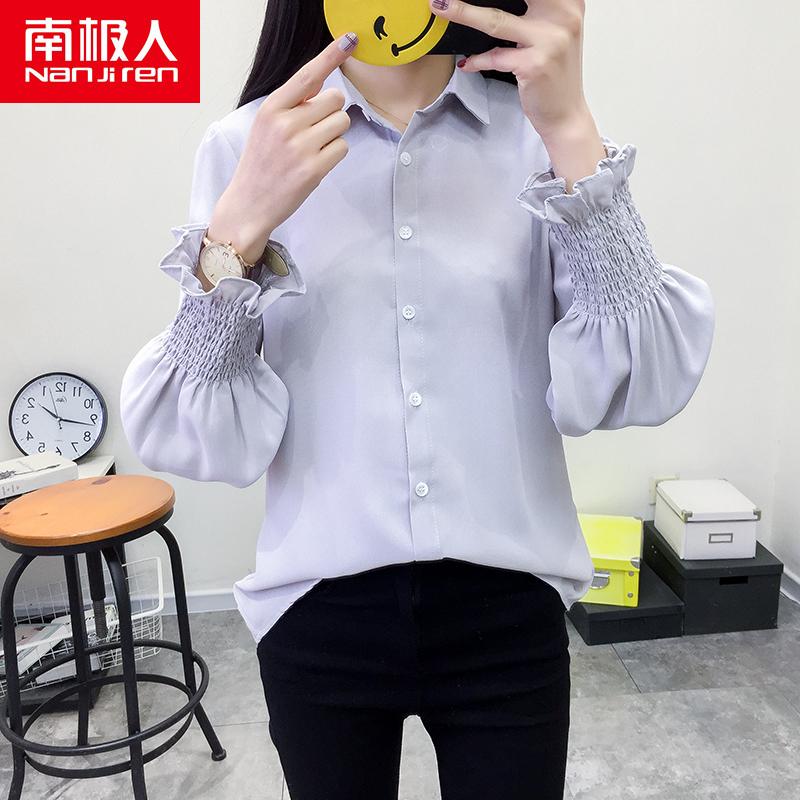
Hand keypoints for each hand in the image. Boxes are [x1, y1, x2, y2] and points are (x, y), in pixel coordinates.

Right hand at [209, 31, 358, 263]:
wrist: (249, 203)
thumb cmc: (262, 164)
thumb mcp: (266, 126)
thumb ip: (292, 105)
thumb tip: (323, 86)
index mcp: (272, 108)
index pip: (308, 75)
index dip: (331, 55)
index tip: (350, 40)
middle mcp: (285, 124)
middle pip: (335, 99)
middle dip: (331, 112)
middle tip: (314, 131)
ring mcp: (300, 147)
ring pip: (342, 123)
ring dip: (334, 134)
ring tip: (312, 149)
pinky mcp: (314, 169)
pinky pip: (343, 148)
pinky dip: (334, 155)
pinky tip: (315, 164)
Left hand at [429, 0, 605, 190]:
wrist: (566, 114)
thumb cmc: (554, 74)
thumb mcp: (553, 33)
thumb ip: (535, 10)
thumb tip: (493, 0)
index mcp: (569, 2)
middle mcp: (563, 16)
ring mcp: (550, 40)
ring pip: (496, 21)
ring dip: (463, 13)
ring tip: (442, 7)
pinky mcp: (534, 65)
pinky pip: (495, 57)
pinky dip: (477, 60)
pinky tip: (468, 63)